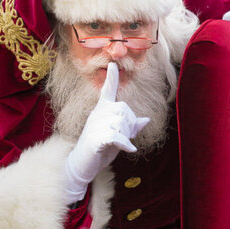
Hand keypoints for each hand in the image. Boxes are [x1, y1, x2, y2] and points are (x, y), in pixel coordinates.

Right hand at [63, 63, 150, 203]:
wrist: (83, 164)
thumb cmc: (101, 149)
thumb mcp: (118, 135)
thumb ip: (131, 126)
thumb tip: (146, 119)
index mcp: (102, 110)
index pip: (108, 91)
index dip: (112, 78)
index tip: (113, 64)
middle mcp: (98, 114)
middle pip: (124, 110)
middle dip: (130, 125)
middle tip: (125, 138)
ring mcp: (95, 126)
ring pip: (121, 123)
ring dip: (126, 136)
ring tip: (120, 145)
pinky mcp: (95, 139)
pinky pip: (116, 136)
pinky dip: (125, 143)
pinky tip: (130, 149)